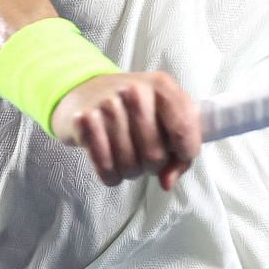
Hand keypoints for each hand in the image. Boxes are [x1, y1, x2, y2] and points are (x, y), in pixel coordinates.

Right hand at [50, 72, 200, 190]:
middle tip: (145, 154)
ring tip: (128, 155)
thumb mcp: (166, 117)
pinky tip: (111, 163)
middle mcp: (135, 91)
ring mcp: (107, 105)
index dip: (185, 153)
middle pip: (155, 155)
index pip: (184, 129)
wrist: (87, 91)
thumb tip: (167, 182)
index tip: (177, 155)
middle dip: (153, 166)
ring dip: (131, 171)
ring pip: (130, 166)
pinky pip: (106, 168)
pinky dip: (111, 175)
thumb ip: (179, 151)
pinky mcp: (83, 121)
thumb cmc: (136, 110)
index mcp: (162, 86)